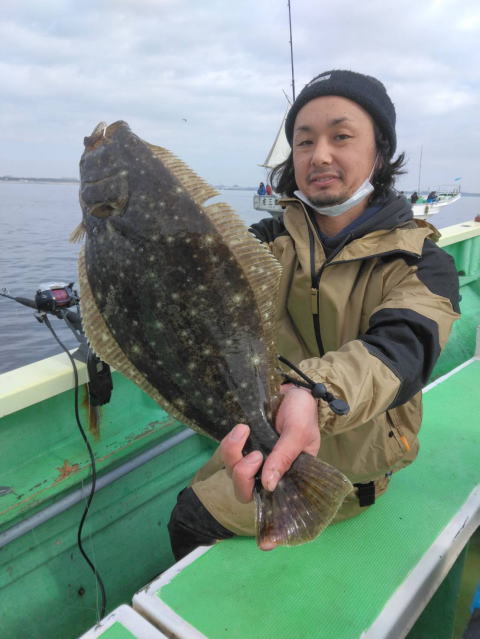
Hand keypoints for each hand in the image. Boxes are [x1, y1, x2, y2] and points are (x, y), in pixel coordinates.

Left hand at [220, 385, 320, 502]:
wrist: (293, 390)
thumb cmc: (303, 413)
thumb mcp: (298, 433)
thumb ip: (284, 457)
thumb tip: (269, 485)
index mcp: (287, 476)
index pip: (268, 501)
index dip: (258, 501)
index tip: (262, 490)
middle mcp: (267, 472)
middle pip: (243, 490)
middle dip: (242, 475)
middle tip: (255, 454)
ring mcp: (252, 459)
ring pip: (232, 470)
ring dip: (233, 453)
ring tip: (244, 429)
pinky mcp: (242, 445)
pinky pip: (227, 452)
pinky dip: (230, 442)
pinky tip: (242, 428)